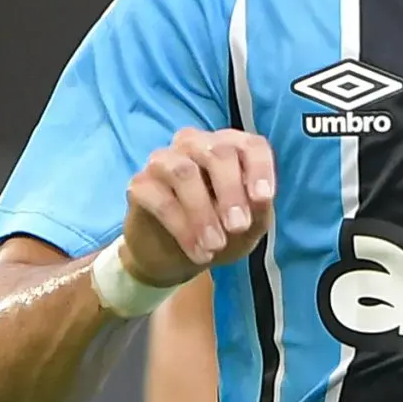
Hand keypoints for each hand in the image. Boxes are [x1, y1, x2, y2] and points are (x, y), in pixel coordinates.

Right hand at [121, 128, 275, 286]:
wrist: (177, 257)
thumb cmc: (221, 231)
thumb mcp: (249, 228)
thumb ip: (257, 210)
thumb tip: (259, 199)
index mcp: (231, 149)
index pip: (250, 144)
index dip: (260, 168)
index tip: (262, 199)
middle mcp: (196, 145)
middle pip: (217, 152)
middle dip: (231, 192)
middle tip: (239, 227)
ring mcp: (164, 161)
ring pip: (183, 172)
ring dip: (202, 211)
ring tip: (215, 245)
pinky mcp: (140, 184)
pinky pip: (159, 198)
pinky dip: (182, 228)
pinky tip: (198, 253)